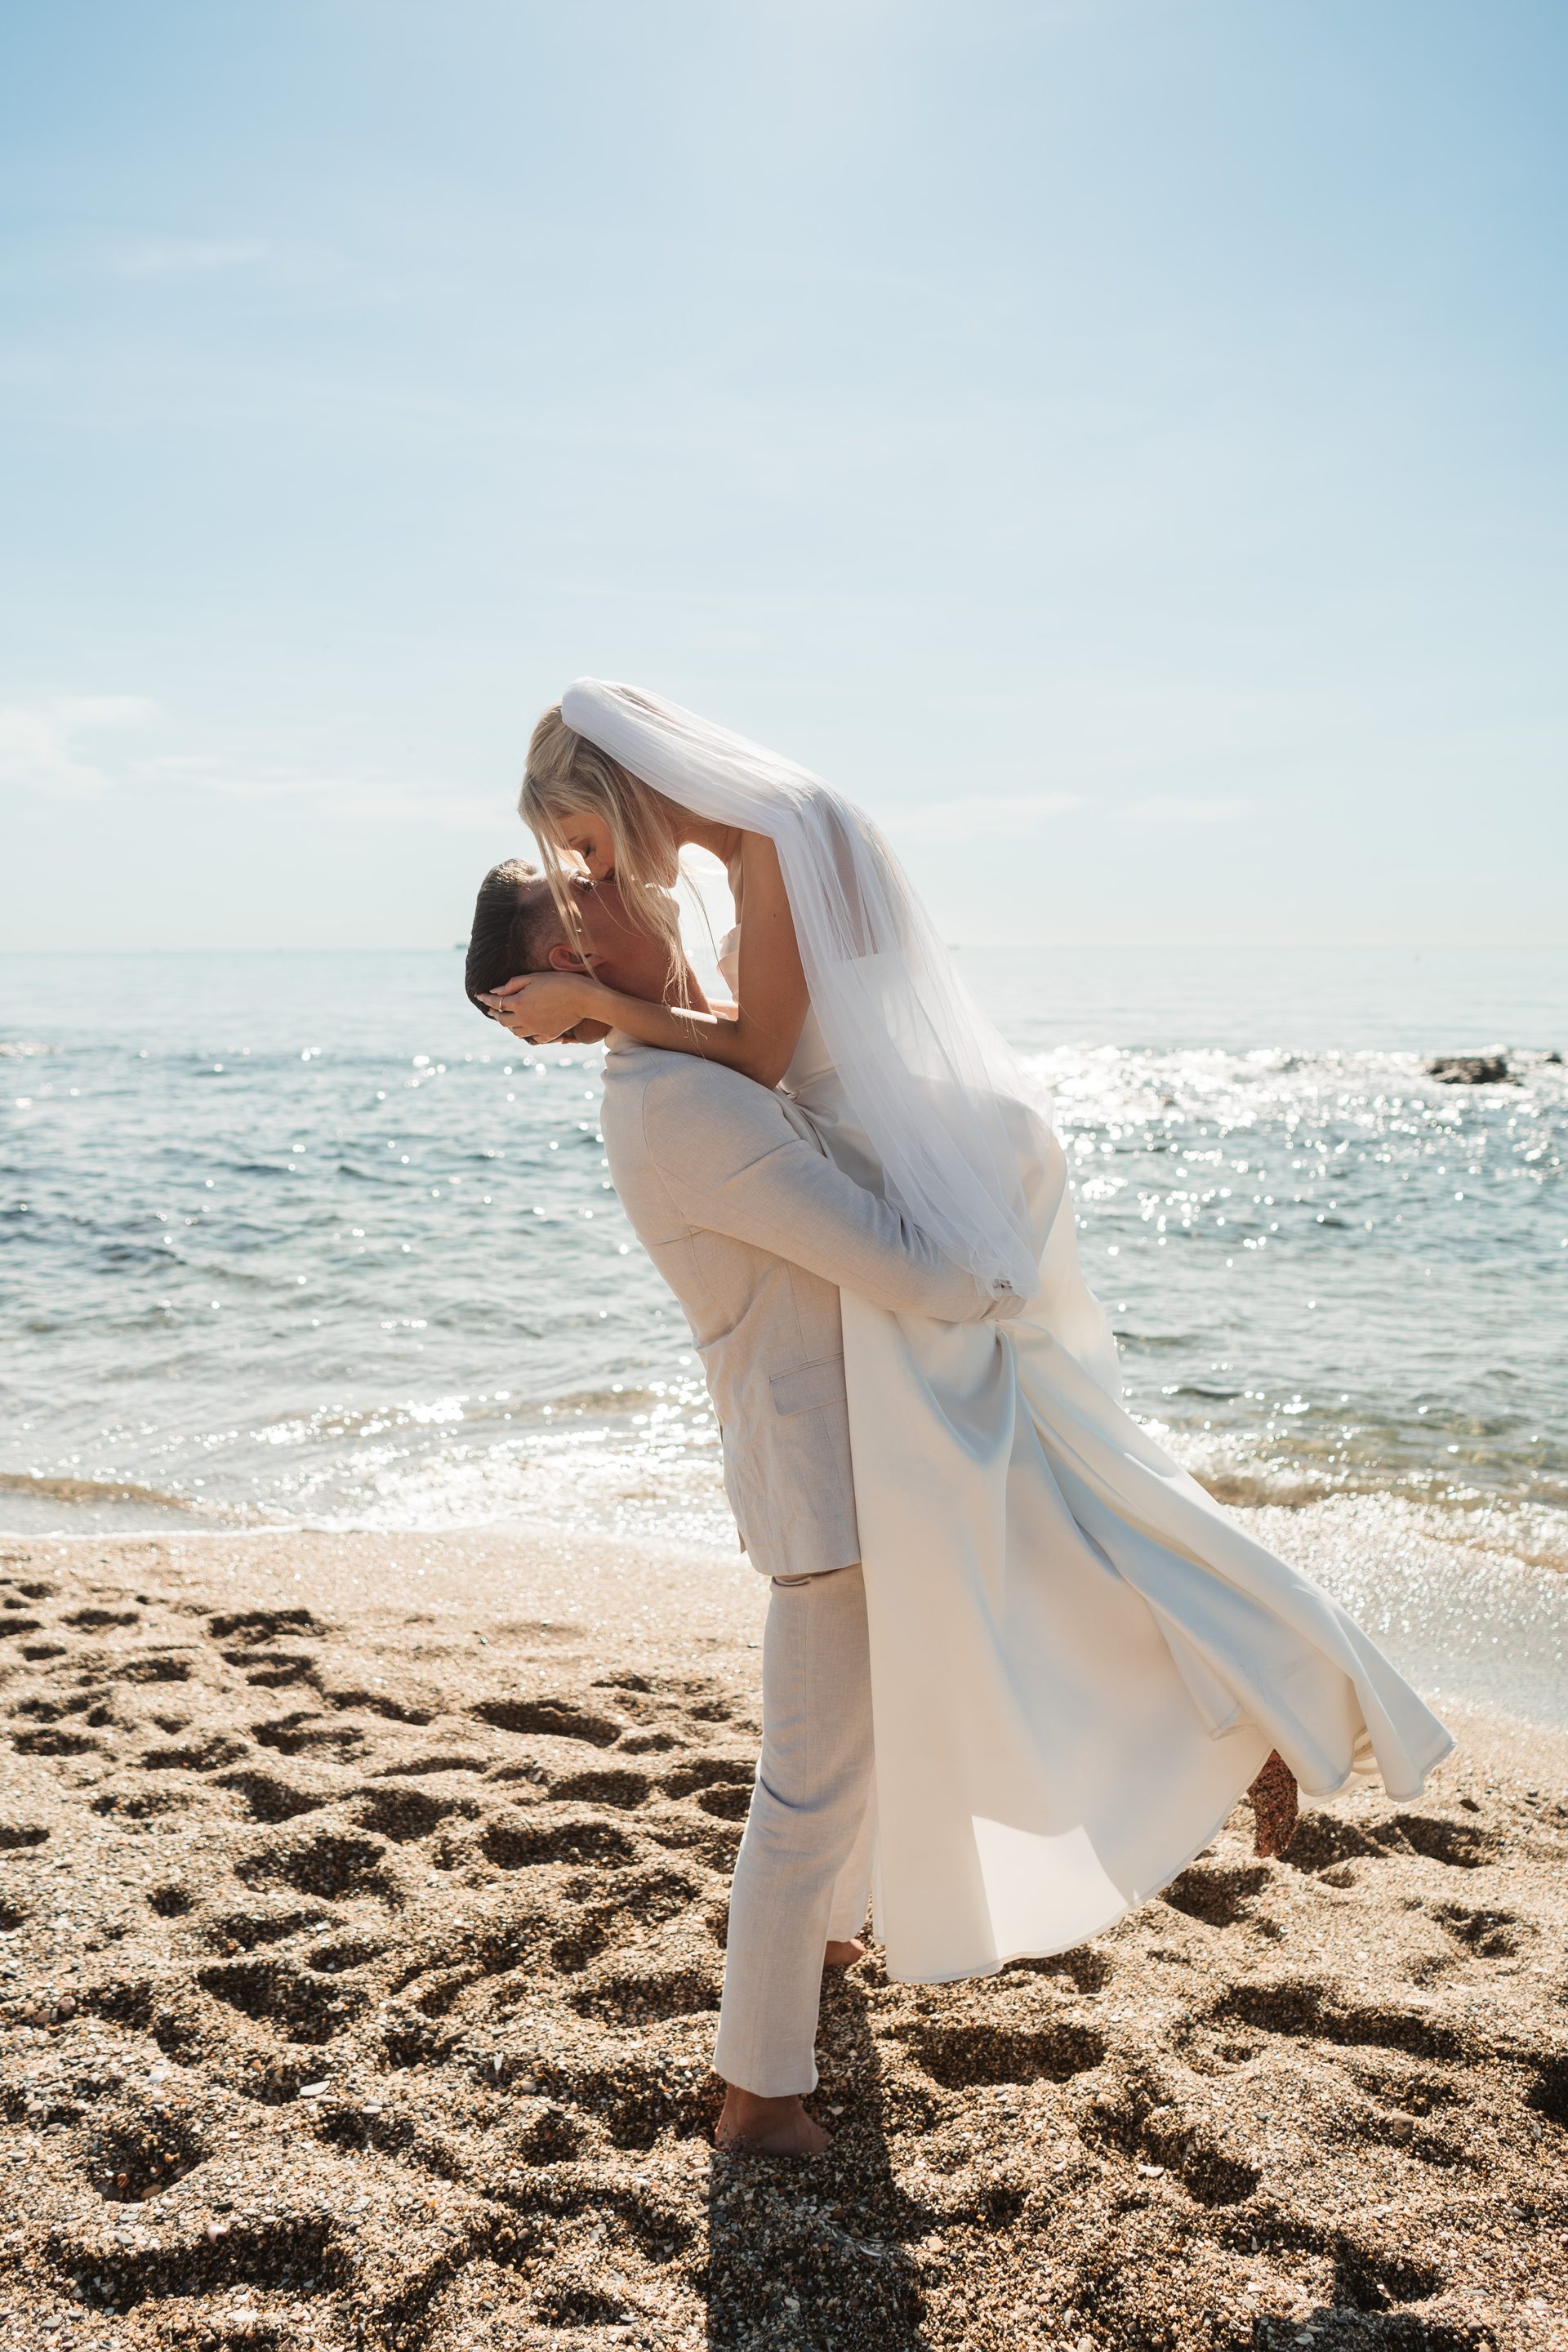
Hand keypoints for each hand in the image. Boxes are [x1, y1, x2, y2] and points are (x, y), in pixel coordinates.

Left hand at [479, 970, 598, 1042]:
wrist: (584, 998)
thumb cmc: (559, 983)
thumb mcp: (533, 978)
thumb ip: (512, 985)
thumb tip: (494, 992)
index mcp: (518, 1003)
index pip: (495, 1002)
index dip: (485, 999)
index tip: (479, 996)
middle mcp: (523, 1020)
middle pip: (502, 1020)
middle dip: (495, 1013)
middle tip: (492, 1009)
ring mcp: (536, 1029)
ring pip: (515, 1032)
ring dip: (508, 1025)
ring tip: (507, 1019)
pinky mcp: (548, 1036)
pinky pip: (532, 1038)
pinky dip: (526, 1034)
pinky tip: (525, 1029)